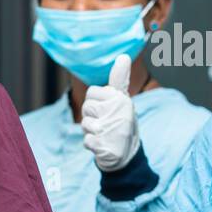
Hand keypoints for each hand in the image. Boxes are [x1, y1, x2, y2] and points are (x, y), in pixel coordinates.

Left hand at [81, 54, 141, 172]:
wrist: (127, 154)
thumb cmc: (120, 122)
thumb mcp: (122, 99)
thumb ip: (119, 79)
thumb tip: (123, 56)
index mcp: (121, 98)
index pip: (92, 92)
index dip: (96, 101)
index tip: (107, 108)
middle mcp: (118, 112)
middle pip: (87, 107)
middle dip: (92, 116)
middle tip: (105, 122)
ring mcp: (111, 129)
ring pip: (85, 123)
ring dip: (91, 130)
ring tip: (104, 133)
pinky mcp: (104, 145)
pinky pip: (86, 140)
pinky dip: (92, 144)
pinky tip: (102, 145)